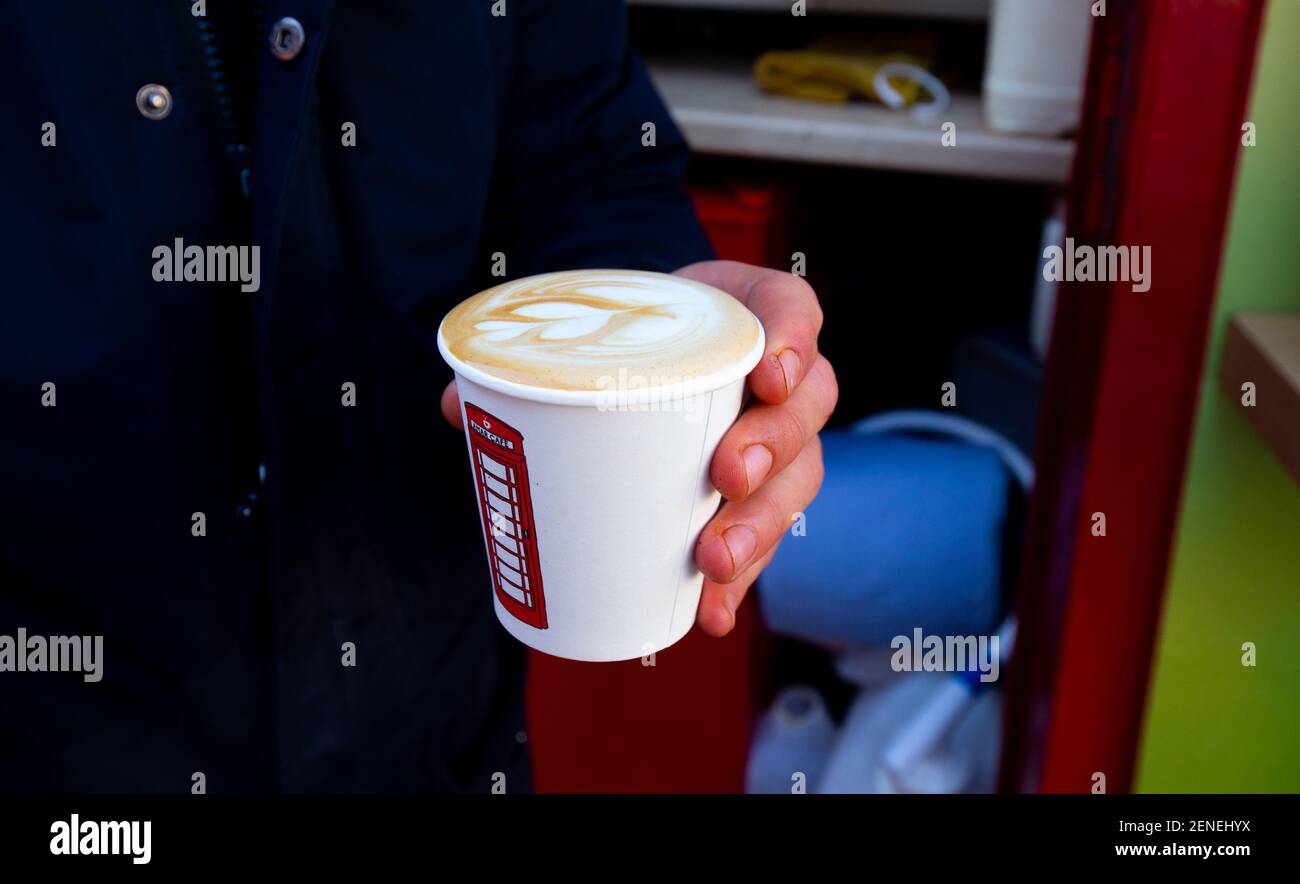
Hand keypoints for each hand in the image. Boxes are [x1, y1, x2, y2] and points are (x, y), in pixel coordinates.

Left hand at [438, 261, 837, 639]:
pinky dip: (740, 579)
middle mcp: (781, 377)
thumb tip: (456, 407)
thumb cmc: (633, 337)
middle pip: (807, 408)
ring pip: (798, 478)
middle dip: (771, 447)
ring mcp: (778, 438)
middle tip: (724, 477)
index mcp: (748, 314)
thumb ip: (537, 361)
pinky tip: (710, 611)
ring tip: (712, 561)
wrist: (649, 356)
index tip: (765, 375)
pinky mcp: (760, 495)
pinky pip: (767, 538)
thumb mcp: (599, 332)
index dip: (793, 341)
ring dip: (761, 525)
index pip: (794, 310)